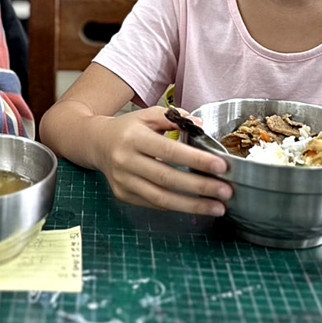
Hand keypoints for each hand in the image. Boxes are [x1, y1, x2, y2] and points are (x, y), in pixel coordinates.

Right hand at [92, 107, 231, 216]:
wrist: (95, 143)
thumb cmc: (128, 129)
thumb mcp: (148, 115)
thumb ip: (174, 117)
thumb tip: (201, 126)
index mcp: (134, 137)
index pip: (169, 151)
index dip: (196, 160)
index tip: (221, 167)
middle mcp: (125, 161)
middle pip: (167, 178)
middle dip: (200, 187)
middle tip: (226, 191)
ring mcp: (123, 181)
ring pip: (161, 198)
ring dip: (192, 205)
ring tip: (217, 207)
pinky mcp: (123, 195)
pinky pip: (154, 204)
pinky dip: (177, 207)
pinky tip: (196, 206)